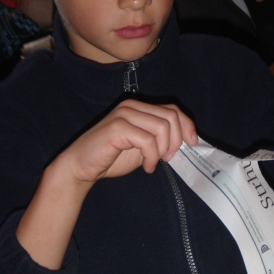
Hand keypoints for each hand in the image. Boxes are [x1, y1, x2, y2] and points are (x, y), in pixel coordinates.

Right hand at [16, 100, 196, 268]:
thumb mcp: (142, 146)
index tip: (192, 143)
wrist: (81, 167)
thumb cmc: (111, 157)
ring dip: (163, 150)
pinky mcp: (118, 128)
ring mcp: (124, 115)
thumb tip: (187, 140)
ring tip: (154, 163)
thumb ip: (160, 138)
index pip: (172, 109)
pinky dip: (152, 157)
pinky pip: (148, 141)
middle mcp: (131, 106)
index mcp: (138, 107)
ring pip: (162, 128)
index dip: (187, 125)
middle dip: (176, 141)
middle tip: (167, 158)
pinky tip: (146, 167)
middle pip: (171, 116)